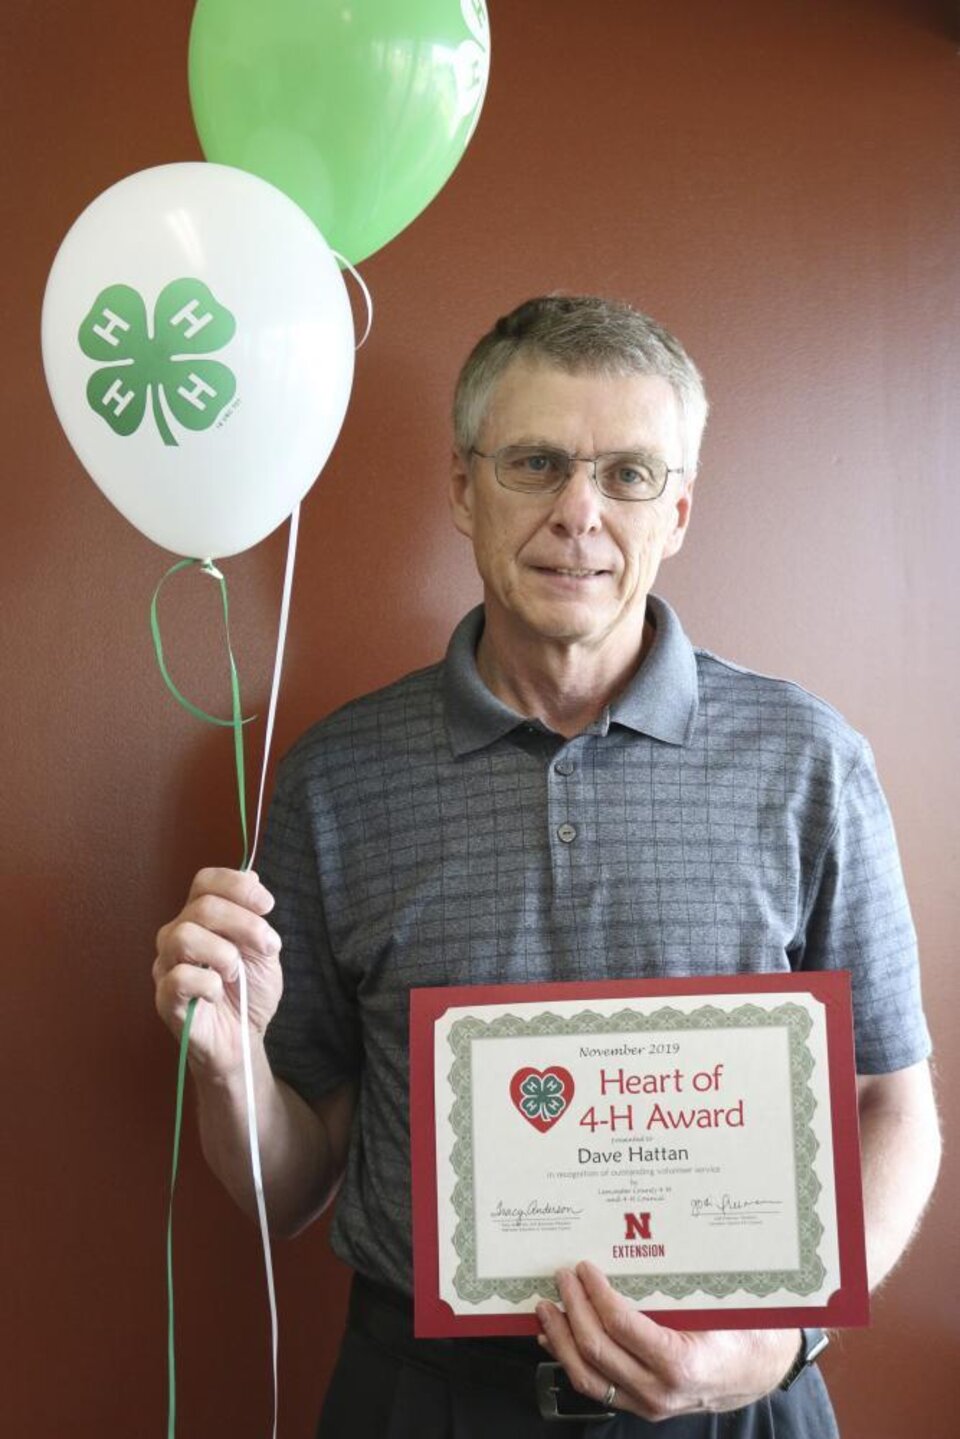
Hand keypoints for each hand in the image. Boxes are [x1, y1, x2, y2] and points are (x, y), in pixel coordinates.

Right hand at [153, 867, 282, 1081]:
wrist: (243, 1038)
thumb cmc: (249, 993)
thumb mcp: (263, 950)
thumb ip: (255, 916)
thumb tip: (251, 875)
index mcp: (201, 918)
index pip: (205, 881)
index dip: (237, 886)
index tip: (268, 905)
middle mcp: (178, 934)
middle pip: (202, 906)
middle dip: (245, 924)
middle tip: (267, 948)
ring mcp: (167, 965)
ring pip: (184, 936)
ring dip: (224, 954)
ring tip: (235, 973)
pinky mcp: (164, 997)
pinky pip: (178, 977)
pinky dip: (207, 983)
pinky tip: (218, 992)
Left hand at [536, 1262, 798, 1420]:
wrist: (761, 1371)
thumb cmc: (744, 1332)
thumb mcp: (718, 1305)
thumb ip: (680, 1287)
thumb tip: (639, 1243)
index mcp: (681, 1362)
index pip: (622, 1327)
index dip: (596, 1295)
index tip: (585, 1268)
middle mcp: (660, 1390)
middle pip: (597, 1350)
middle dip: (573, 1308)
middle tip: (563, 1276)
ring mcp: (647, 1403)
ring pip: (588, 1376)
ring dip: (561, 1338)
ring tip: (546, 1308)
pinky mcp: (640, 1405)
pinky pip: (596, 1386)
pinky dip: (569, 1359)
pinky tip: (555, 1338)